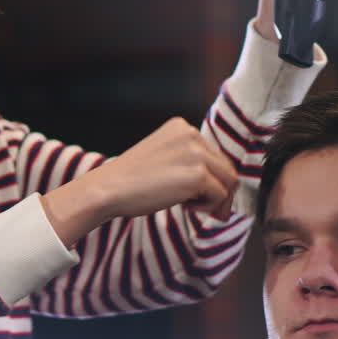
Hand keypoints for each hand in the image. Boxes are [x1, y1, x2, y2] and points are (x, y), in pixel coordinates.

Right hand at [41, 118, 238, 246]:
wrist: (108, 189)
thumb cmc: (130, 181)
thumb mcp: (163, 158)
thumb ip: (188, 162)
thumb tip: (223, 186)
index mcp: (181, 127)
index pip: (214, 154)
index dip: (212, 178)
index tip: (203, 196)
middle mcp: (191, 134)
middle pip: (226, 166)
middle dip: (220, 191)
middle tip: (210, 211)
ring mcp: (195, 153)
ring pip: (228, 181)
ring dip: (215, 199)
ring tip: (192, 207)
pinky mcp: (198, 174)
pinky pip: (220, 195)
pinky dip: (208, 206)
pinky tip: (185, 206)